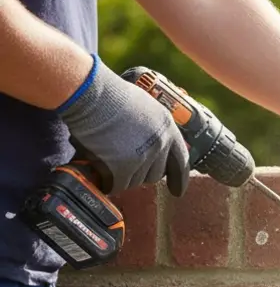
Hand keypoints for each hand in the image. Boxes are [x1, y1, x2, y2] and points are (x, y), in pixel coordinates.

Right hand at [57, 56, 190, 196]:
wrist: (90, 94)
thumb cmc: (109, 94)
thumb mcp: (144, 107)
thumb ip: (151, 127)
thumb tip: (146, 142)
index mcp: (168, 128)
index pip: (181, 161)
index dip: (179, 179)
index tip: (177, 191)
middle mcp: (159, 144)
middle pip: (155, 175)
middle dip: (141, 174)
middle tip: (124, 167)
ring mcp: (142, 157)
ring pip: (135, 181)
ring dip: (122, 176)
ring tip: (106, 159)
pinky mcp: (122, 168)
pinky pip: (117, 185)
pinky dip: (107, 181)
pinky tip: (100, 173)